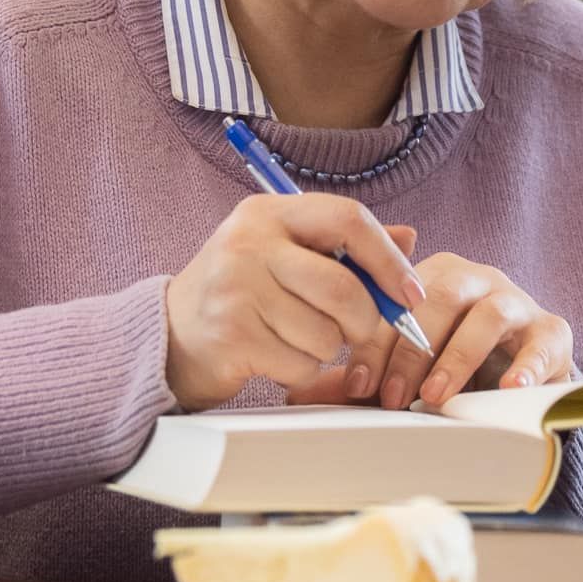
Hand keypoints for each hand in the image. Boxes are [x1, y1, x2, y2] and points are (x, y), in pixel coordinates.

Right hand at [163, 194, 423, 412]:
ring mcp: (237, 289)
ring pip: (326, 333)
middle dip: (365, 319)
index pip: (348, 218)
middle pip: (344, 288)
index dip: (389, 260)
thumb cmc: (242, 291)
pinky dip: (301, 369)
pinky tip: (276, 356)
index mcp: (268, 212)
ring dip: (325, 347)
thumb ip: (344, 244)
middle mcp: (249, 243)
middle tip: (359, 329)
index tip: (410, 294)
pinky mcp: (232, 335)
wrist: (171, 333)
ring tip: (297, 337)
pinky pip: (302, 364)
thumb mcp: (285, 252)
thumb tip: (409, 238)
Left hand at [288, 254, 572, 409]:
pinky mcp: (552, 332)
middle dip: (412, 349)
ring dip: (458, 356)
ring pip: (488, 314)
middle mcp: (473, 281)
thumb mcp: (399, 373)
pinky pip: (544, 341)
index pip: (396, 299)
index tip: (358, 384)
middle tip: (392, 395)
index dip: (374, 341)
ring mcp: (515, 303)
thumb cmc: (449, 368)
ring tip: (435, 395)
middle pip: (439, 296)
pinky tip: (507, 389)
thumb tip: (296, 389)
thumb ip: (357, 378)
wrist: (515, 383)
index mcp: (430, 280)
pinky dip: (528, 365)